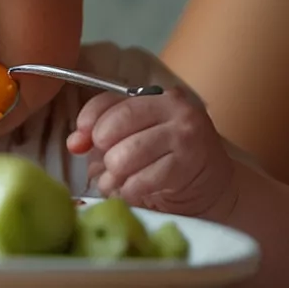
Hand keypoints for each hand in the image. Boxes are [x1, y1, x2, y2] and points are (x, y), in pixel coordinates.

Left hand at [66, 43, 237, 217]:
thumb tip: (75, 143)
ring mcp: (184, 135)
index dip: (88, 122)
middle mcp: (175, 109)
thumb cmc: (170, 162)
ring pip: (125, 155)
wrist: (213, 188)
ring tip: (120, 182)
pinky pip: (140, 180)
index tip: (81, 141)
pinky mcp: (188, 165)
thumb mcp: (138, 139)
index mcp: (158, 96)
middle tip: (110, 166)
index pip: (110, 101)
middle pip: (115, 125)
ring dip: (115, 175)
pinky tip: (135, 191)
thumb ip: (105, 135)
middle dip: (104, 152)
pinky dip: (130, 190)